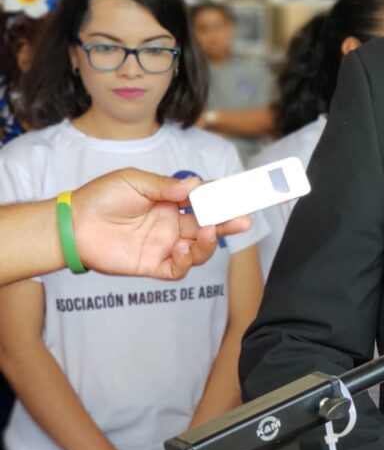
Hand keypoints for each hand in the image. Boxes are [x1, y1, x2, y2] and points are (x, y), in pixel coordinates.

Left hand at [72, 168, 251, 279]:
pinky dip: (187, 260)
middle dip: (229, 223)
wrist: (73, 224)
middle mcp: (172, 224)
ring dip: (209, 242)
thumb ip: (166, 186)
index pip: (205, 200)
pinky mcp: (152, 265)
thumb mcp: (135, 181)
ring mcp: (164, 245)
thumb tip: (197, 184)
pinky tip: (181, 247)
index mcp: (171, 201)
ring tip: (207, 231)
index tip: (241, 194)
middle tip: (245, 220)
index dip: (224, 198)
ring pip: (199, 248)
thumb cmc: (101, 197)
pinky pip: (178, 268)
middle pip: (210, 225)